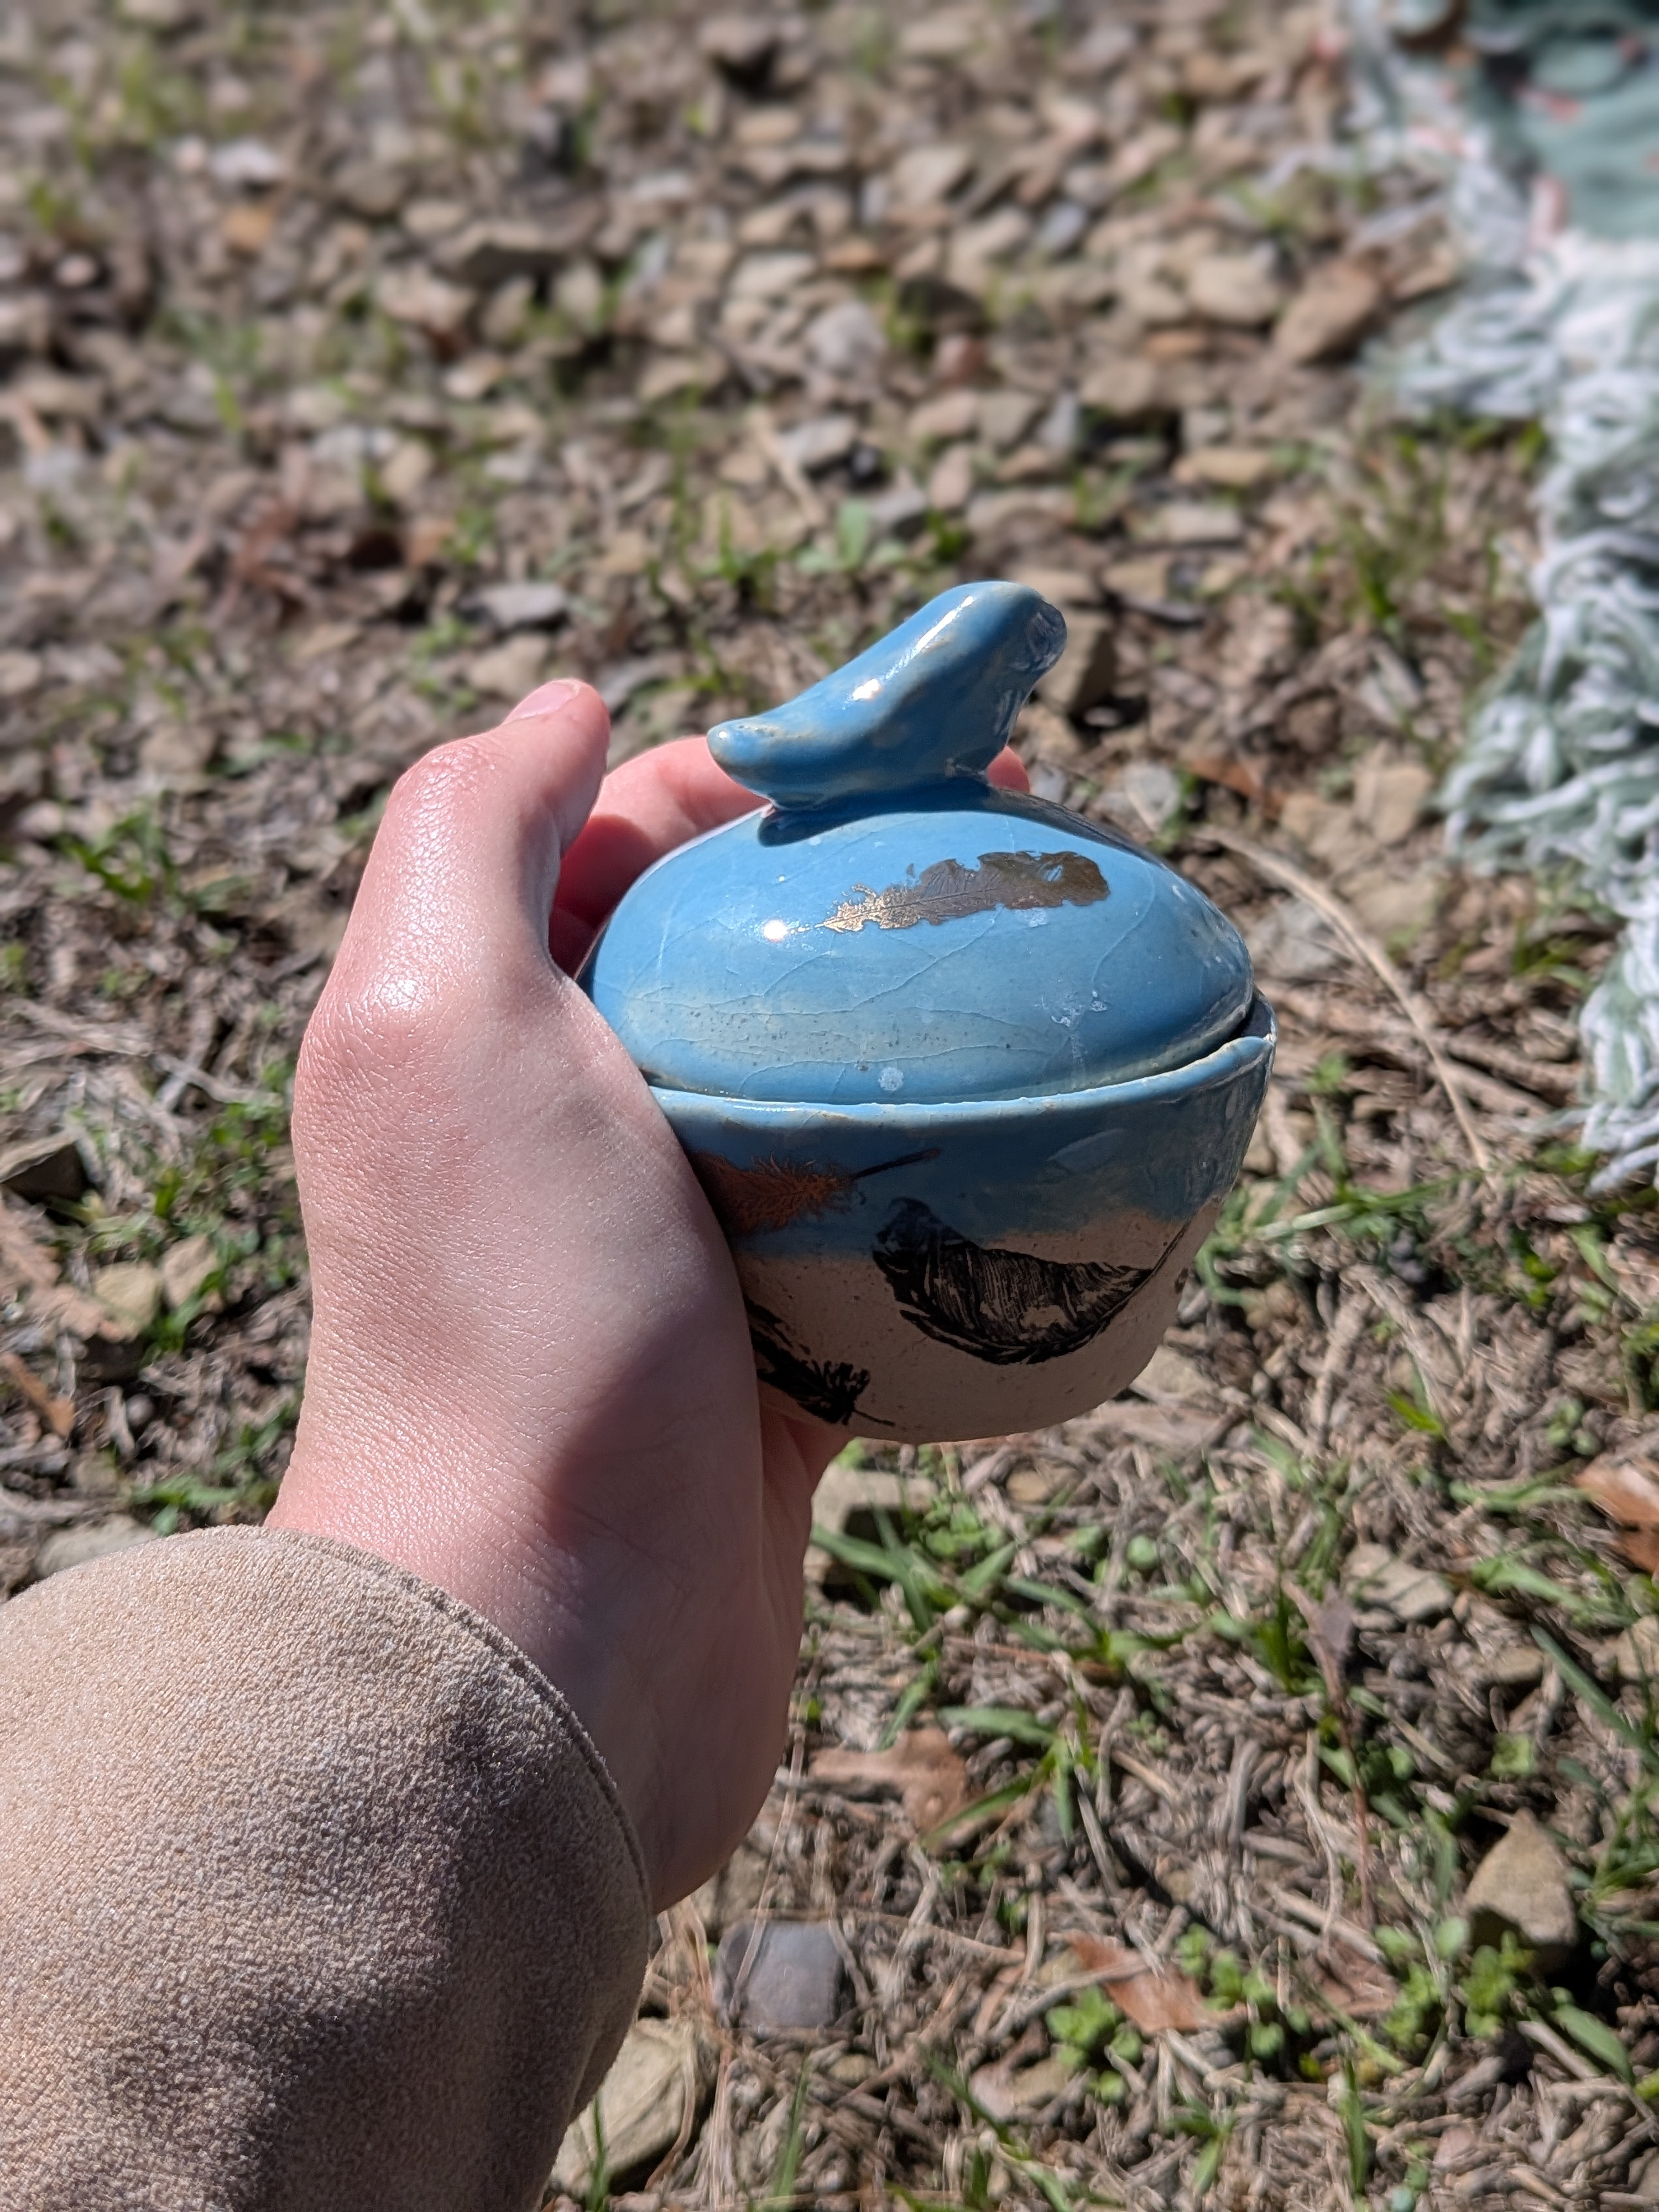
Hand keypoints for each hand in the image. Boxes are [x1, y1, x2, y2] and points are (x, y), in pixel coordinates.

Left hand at [271, 677, 1024, 1906]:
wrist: (555, 1630)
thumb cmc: (506, 1309)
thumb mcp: (437, 1015)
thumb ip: (469, 829)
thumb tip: (566, 700)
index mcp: (487, 1025)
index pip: (627, 835)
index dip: (763, 768)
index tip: (916, 752)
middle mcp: (572, 1126)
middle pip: (741, 951)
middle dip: (874, 884)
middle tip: (1031, 847)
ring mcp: (681, 1246)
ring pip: (827, 1085)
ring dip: (936, 1024)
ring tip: (1071, 976)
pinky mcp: (776, 1355)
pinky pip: (882, 1228)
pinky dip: (958, 1174)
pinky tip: (1054, 1136)